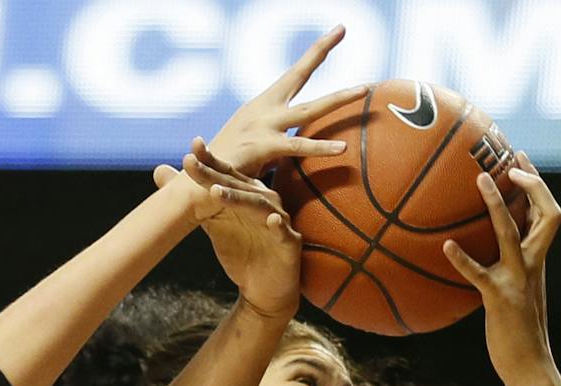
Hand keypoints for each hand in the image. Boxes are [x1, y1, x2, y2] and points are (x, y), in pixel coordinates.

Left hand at [156, 140, 300, 317]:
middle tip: (191, 163)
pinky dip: (277, 226)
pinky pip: (283, 232)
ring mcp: (278, 220)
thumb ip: (191, 200)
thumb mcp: (212, 223)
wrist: (263, 289)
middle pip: (238, 185)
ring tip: (216, 192)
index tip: (191, 147)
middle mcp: (264, 201)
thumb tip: (158, 170)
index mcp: (247, 194)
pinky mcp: (289, 243)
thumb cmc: (240, 250)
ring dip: (239, 198)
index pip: (227, 174)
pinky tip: (271, 220)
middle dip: (214, 174)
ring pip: (258, 206)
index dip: (210, 160)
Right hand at [208, 26, 365, 177]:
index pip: (294, 74)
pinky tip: (342, 149)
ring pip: (309, 109)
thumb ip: (273, 144)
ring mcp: (263, 125)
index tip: (336, 31)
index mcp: (262, 106)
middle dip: (320, 50)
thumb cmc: (224, 169)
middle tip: (342, 28)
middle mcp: (263, 109)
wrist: (197, 182)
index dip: (315, 53)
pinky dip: (320, 148)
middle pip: (298, 74)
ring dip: (338, 98)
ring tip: (363, 89)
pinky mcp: (263, 147)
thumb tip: (290, 149)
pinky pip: (298, 146)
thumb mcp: (251, 149)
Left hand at [443, 152, 560, 381]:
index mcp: (537, 261)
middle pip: (546, 213)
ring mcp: (518, 279)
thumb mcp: (513, 295)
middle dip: (532, 182)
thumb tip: (478, 258)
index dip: (537, 186)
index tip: (519, 160)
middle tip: (510, 160)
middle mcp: (533, 264)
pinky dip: (464, 259)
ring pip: (511, 232)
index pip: (547, 214)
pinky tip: (447, 246)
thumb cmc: (515, 332)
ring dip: (497, 204)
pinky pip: (480, 273)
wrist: (528, 364)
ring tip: (479, 179)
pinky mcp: (499, 298)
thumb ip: (503, 273)